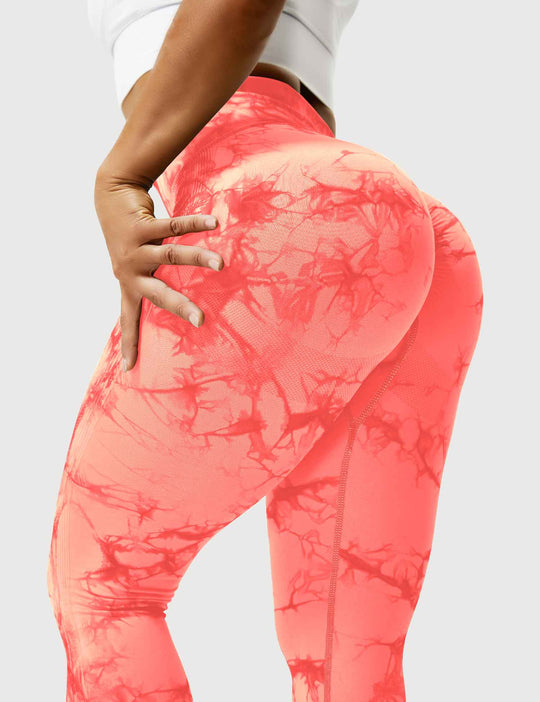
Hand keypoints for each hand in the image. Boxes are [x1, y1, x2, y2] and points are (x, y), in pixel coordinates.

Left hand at [94, 167, 223, 371]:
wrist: (110, 196)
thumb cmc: (129, 234)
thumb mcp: (136, 261)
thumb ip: (152, 276)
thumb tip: (182, 295)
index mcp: (129, 283)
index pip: (129, 318)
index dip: (129, 342)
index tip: (129, 367)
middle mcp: (131, 270)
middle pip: (158, 294)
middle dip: (180, 308)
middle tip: (201, 321)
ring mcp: (135, 248)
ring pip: (172, 256)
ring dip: (199, 259)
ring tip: (221, 264)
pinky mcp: (141, 226)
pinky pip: (173, 226)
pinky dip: (195, 224)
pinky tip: (214, 223)